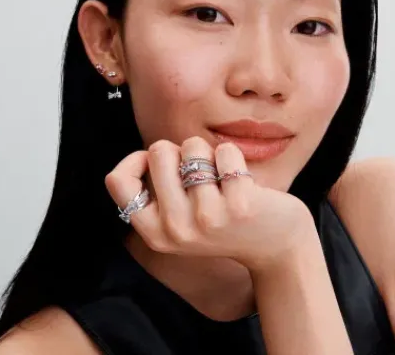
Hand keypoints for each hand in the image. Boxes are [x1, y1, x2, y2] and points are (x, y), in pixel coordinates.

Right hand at [105, 136, 313, 272]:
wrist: (276, 246)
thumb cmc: (224, 220)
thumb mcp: (181, 219)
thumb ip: (160, 191)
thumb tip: (151, 152)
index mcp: (155, 232)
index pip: (117, 181)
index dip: (136, 160)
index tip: (161, 163)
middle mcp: (176, 229)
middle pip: (159, 152)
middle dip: (181, 151)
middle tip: (201, 173)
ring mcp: (207, 218)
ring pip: (192, 147)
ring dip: (209, 153)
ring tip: (222, 178)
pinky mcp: (238, 205)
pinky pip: (225, 151)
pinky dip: (234, 157)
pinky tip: (243, 180)